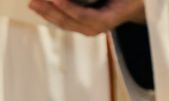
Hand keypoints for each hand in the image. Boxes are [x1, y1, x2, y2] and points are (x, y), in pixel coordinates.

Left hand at [28, 0, 145, 36]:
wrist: (136, 5)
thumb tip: (85, 1)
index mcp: (106, 20)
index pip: (83, 15)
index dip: (68, 7)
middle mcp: (95, 28)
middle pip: (68, 21)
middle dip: (49, 10)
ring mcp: (88, 29)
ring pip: (63, 23)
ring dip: (46, 13)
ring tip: (32, 3)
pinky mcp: (83, 26)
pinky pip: (64, 21)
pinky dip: (51, 13)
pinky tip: (41, 7)